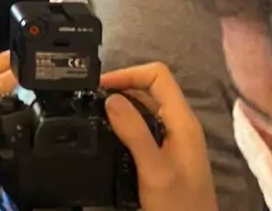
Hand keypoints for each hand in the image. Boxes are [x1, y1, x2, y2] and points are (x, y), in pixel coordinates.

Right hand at [101, 63, 218, 210]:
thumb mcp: (154, 170)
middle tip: (90, 100)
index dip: (128, 74)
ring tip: (93, 113)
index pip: (158, 76)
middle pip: (149, 88)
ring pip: (144, 107)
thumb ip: (135, 134)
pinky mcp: (163, 153)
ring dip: (120, 105)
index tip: (99, 87)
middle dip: (120, 87)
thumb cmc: (178, 205)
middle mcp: (179, 125)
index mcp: (182, 122)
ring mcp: (172, 139)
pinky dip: (122, 122)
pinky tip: (106, 133)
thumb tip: (110, 99)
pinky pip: (142, 126)